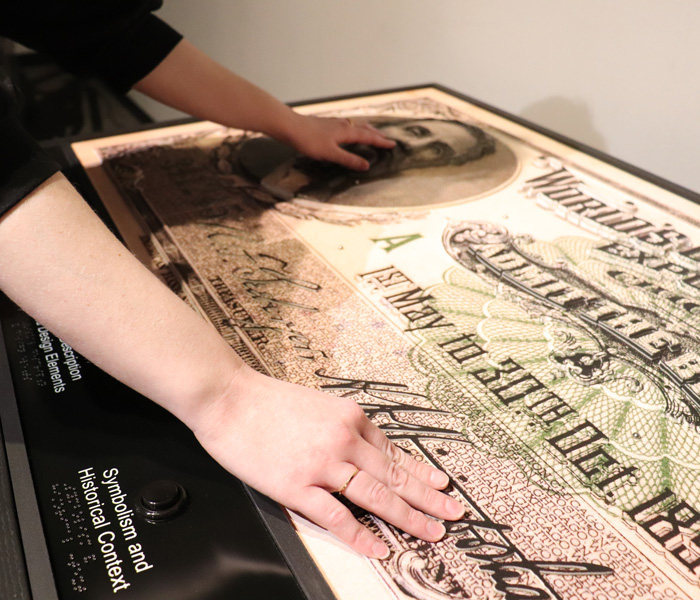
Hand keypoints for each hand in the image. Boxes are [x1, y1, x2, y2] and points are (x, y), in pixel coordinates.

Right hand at [192, 367, 464, 558]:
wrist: (228, 398)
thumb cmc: (268, 400)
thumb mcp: (319, 405)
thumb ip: (344, 427)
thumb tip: (366, 450)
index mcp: (350, 418)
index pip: (394, 452)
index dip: (420, 472)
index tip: (441, 485)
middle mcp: (343, 440)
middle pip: (393, 475)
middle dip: (427, 497)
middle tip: (453, 513)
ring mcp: (322, 464)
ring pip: (374, 495)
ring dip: (407, 517)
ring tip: (432, 532)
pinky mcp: (296, 486)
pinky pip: (335, 515)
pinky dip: (359, 534)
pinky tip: (378, 548)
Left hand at [284, 113, 395, 170]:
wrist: (291, 127)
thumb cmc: (309, 140)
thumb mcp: (330, 154)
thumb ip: (348, 159)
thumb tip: (366, 165)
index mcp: (347, 132)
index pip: (368, 137)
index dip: (381, 142)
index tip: (392, 144)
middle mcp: (343, 125)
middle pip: (365, 128)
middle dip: (377, 134)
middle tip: (387, 138)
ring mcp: (335, 123)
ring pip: (356, 125)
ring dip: (367, 129)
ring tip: (373, 131)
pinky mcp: (328, 124)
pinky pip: (348, 125)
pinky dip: (355, 127)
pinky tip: (349, 130)